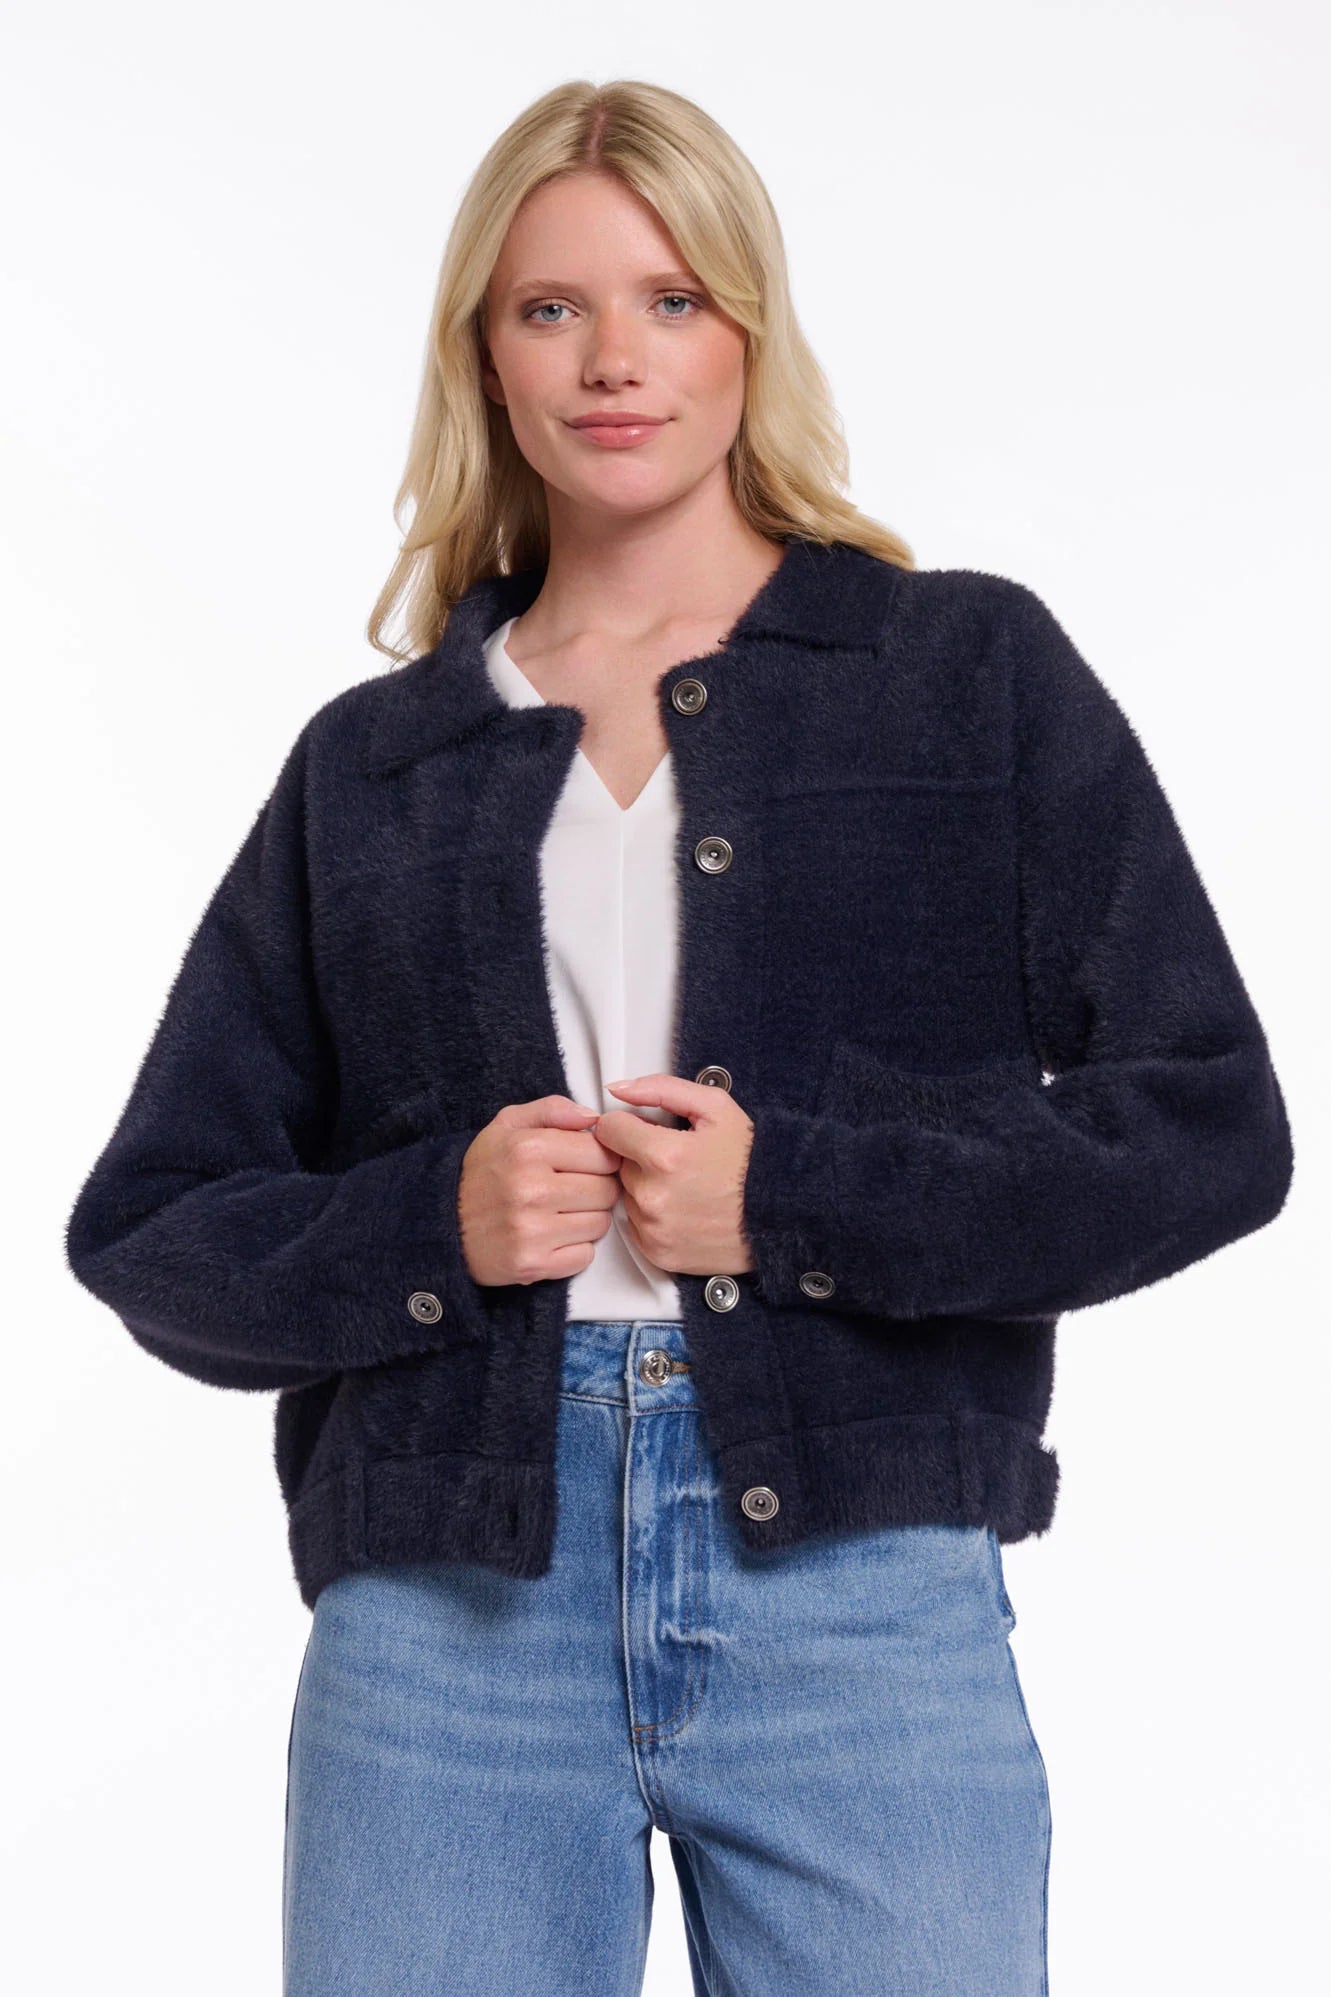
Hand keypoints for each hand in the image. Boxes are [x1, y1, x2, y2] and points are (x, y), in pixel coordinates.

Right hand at [458, 1095, 622, 1286]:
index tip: (584, 1164)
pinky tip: (551, 1237)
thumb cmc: (480, 1173)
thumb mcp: (506, 1126)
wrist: (440, 1223)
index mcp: (528, 1149)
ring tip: (558, 1212)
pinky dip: (575, 1249)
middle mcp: (531, 1190)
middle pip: (607, 1189)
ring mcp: (532, 1231)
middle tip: (570, 1189)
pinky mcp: (532, 1264)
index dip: (599, 1158)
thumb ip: (552, 1110)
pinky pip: (585, 1256)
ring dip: (587, 1219)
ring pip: (600, 1223)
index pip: (602, 1153)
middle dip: (596, 1188)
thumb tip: (593, 1117)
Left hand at [592, 1074, 755, 1276]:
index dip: (629, 1125)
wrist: (782, 1214)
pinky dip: (653, 1217)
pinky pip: (636, 1226)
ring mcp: (655, 1229)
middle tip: (679, 1160)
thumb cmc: (752, 1161)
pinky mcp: (658, 1253)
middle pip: (619, 1163)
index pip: (610, 1130)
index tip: (648, 1130)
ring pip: (627, 1195)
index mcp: (664, 1156)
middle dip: (641, 1156)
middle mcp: (653, 1197)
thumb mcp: (715, 1108)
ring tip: (686, 1186)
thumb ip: (661, 1089)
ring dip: (647, 1187)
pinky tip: (684, 1209)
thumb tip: (618, 1089)